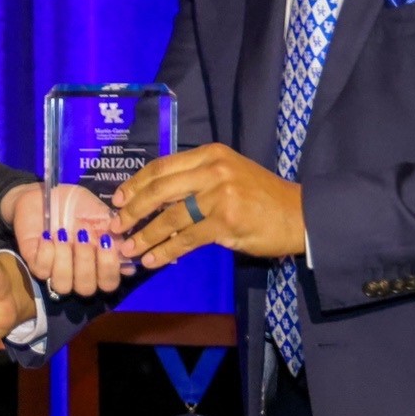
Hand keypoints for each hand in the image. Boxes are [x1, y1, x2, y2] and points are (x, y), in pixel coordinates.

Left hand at [7, 182, 127, 297]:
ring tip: (62, 232)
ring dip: (65, 258)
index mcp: (98, 265)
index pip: (109, 282)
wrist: (45, 194)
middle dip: (86, 261)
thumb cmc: (76, 205)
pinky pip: (42, 271)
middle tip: (83, 232)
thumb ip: (114, 233)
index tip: (106, 240)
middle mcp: (79, 274)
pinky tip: (47, 235)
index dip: (109, 267)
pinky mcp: (36, 265)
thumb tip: (128, 254)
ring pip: (63, 285)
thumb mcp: (99, 213)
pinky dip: (46, 253)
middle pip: (86, 289)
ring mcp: (56, 272)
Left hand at [111, 146, 304, 267]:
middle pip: (159, 189)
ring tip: (127, 249)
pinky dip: (165, 251)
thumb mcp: (229, 176)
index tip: (118, 199)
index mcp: (210, 155)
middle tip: (115, 227)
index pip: (162, 166)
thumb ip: (196, 181)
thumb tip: (157, 200)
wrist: (299, 214)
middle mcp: (212, 170)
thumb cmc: (263, 198)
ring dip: (144, 236)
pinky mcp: (225, 222)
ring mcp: (219, 195)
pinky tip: (152, 260)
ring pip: (169, 217)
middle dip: (132, 211)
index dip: (136, 184)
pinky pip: (186, 239)